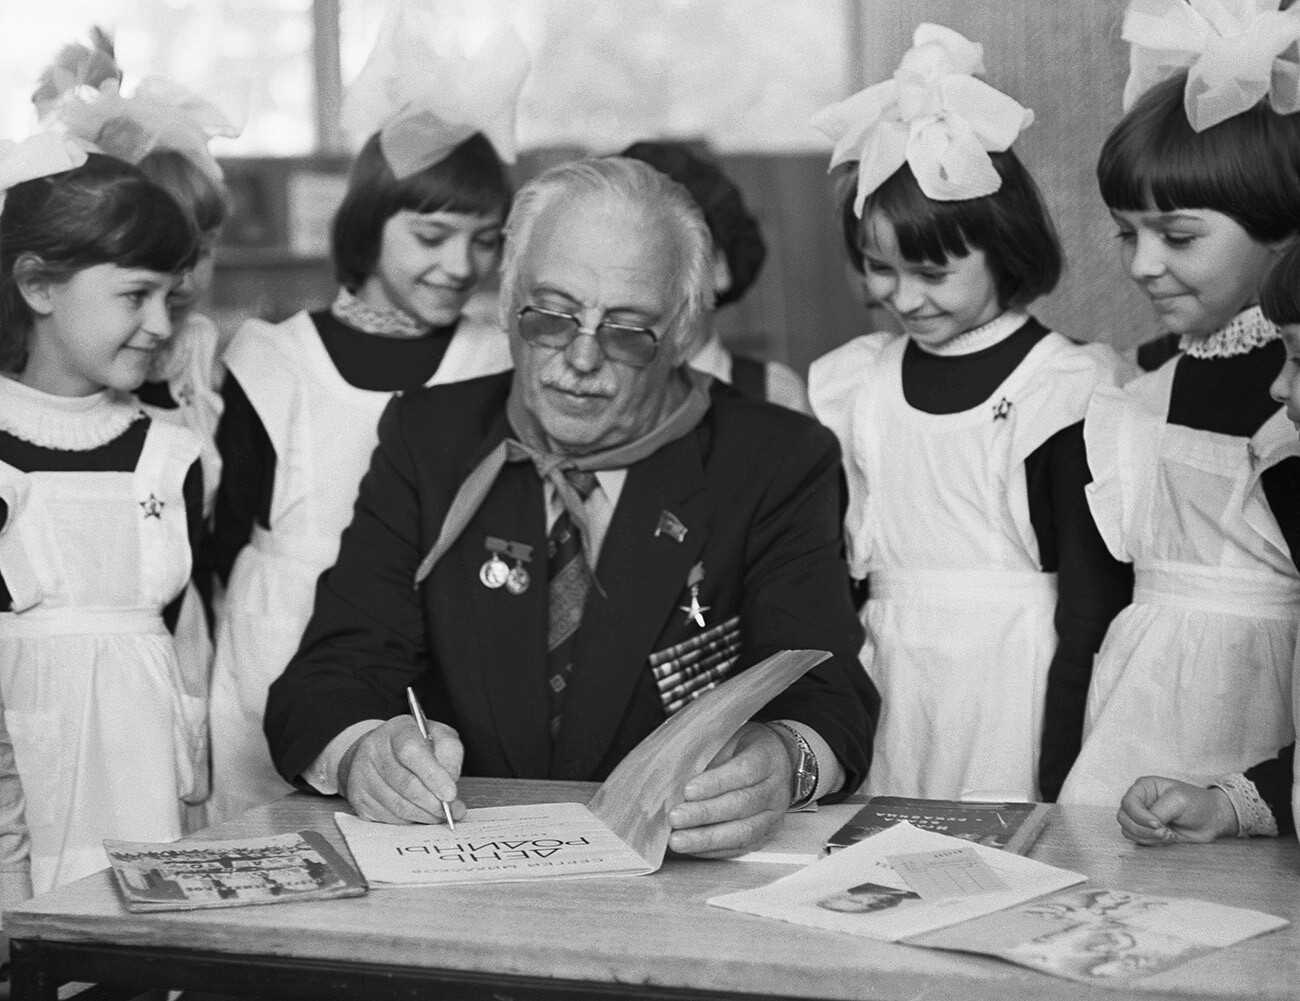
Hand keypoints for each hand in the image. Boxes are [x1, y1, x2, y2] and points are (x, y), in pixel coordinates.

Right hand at [338, 715, 466, 824]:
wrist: (379, 751)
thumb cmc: (415, 743)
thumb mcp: (438, 736)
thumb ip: (449, 752)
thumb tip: (451, 780)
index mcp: (396, 731)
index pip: (411, 752)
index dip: (433, 775)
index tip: (451, 794)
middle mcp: (374, 751)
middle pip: (405, 784)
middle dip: (433, 802)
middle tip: (453, 810)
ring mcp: (362, 775)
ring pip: (398, 805)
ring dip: (424, 814)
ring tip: (441, 814)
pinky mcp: (359, 797)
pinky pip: (389, 817)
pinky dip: (410, 820)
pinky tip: (421, 813)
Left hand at [667, 722, 792, 857]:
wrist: (777, 761)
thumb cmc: (744, 748)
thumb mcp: (728, 737)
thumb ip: (708, 754)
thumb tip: (675, 777)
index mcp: (767, 758)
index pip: (744, 771)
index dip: (716, 782)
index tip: (687, 790)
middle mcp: (774, 789)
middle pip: (742, 804)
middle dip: (705, 813)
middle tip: (676, 817)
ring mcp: (773, 815)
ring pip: (743, 831)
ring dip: (707, 838)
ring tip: (679, 840)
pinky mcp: (766, 835)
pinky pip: (740, 847)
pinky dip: (713, 850)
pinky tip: (692, 848)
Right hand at [1117, 775, 1237, 844]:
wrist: (1212, 820)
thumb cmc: (1197, 803)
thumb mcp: (1178, 801)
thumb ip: (1159, 811)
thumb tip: (1148, 825)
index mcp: (1143, 788)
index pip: (1128, 803)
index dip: (1140, 816)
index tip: (1158, 824)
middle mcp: (1139, 802)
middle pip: (1123, 818)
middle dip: (1143, 829)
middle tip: (1164, 832)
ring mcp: (1142, 818)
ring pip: (1128, 830)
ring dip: (1147, 837)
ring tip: (1168, 834)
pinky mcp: (1148, 831)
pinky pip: (1138, 839)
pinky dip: (1151, 842)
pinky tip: (1168, 837)